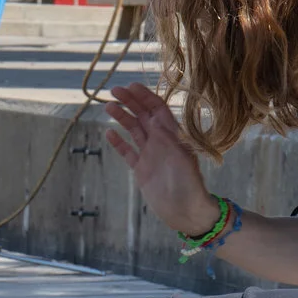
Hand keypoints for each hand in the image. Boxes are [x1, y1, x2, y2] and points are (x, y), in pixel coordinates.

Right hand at [104, 83, 219, 235]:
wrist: (185, 212)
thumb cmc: (189, 185)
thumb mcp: (182, 158)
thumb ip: (169, 137)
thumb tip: (156, 117)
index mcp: (173, 135)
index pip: (158, 109)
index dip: (145, 96)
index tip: (130, 86)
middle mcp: (161, 141)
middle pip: (143, 115)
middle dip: (130, 101)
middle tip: (113, 90)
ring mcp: (151, 155)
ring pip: (134, 130)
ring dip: (122, 117)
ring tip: (108, 106)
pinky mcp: (142, 170)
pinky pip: (128, 152)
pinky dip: (118, 142)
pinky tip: (108, 133)